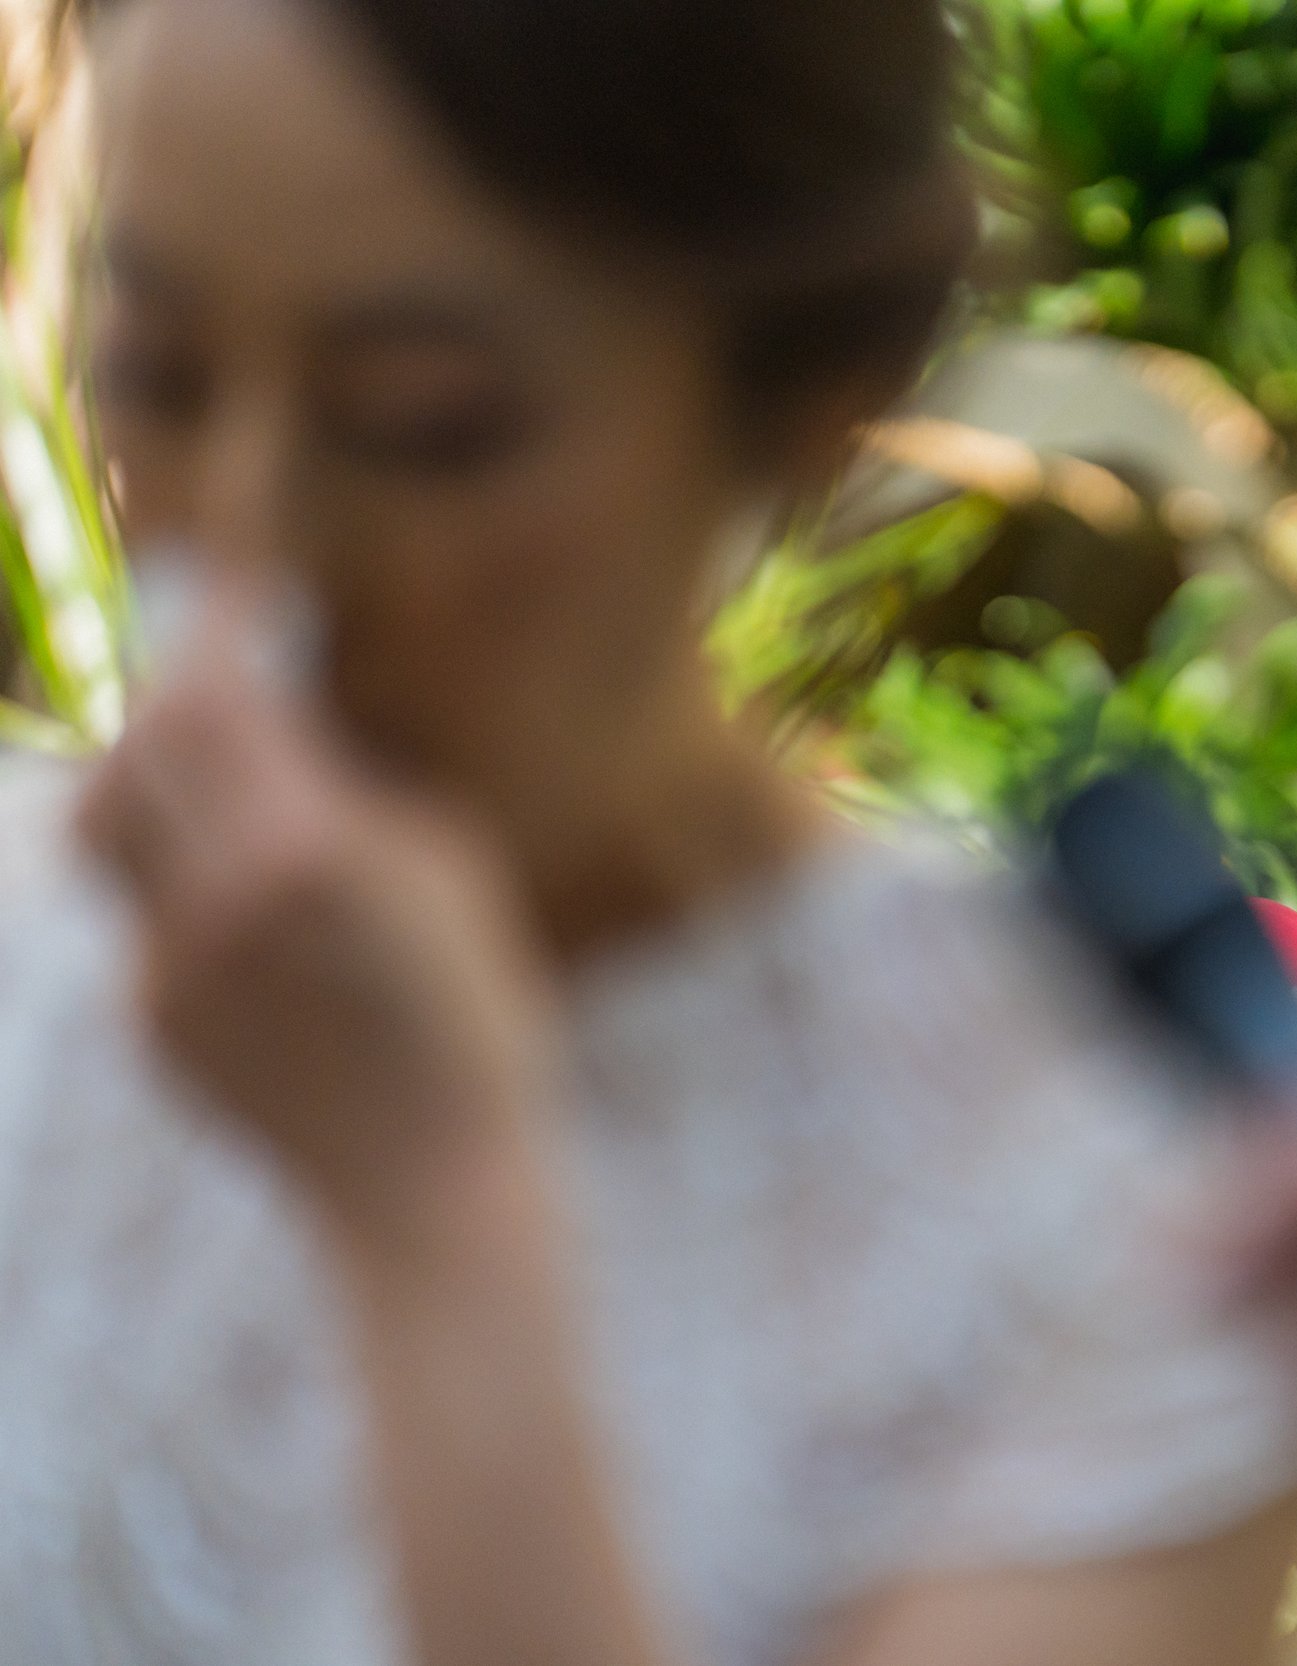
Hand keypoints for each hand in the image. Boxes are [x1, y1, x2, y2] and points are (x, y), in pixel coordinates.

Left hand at [79, 581, 557, 1245]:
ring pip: (108, 834)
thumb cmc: (479, 1017)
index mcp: (304, 847)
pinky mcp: (150, 1024)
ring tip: (223, 795)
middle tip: (225, 690)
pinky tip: (269, 935)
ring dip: (151, 790)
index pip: (213, 693)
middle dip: (174, 706)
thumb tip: (296, 724)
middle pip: (136, 750)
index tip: (234, 584)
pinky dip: (185, 894)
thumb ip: (358, 790)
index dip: (213, 623)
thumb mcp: (449, 873)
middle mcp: (212, 899)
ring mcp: (167, 968)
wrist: (434, 1186)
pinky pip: (141, 920)